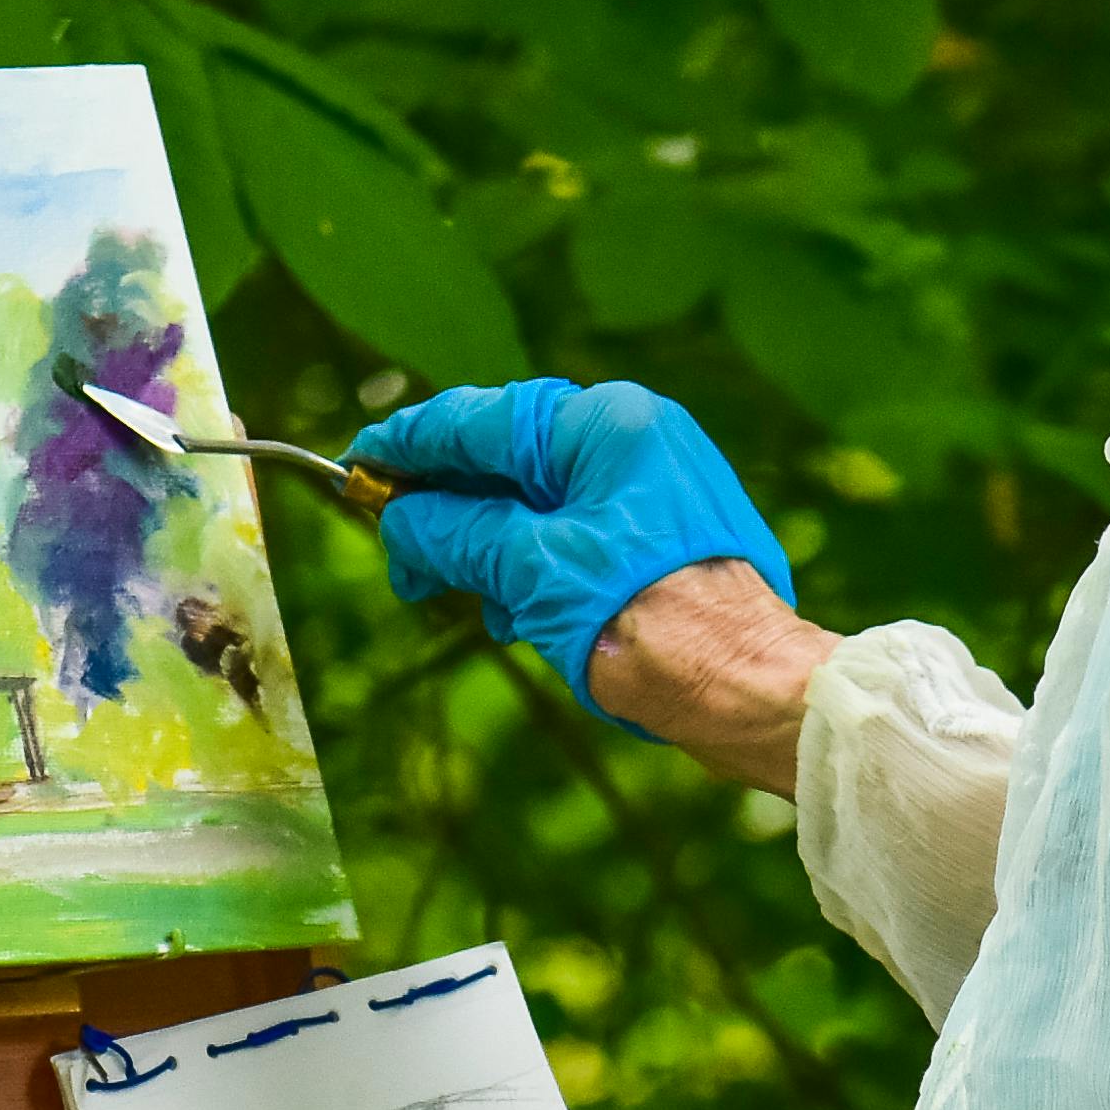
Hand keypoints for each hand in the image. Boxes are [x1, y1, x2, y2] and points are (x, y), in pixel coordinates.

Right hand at [350, 381, 796, 734]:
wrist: (750, 690)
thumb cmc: (651, 625)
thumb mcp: (530, 574)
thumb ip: (456, 532)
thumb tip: (401, 517)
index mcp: (607, 426)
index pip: (482, 419)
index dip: (410, 444)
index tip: (359, 464)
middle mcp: (635, 440)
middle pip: (509, 461)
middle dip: (451, 510)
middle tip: (402, 558)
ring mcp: (652, 488)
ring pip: (537, 503)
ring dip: (491, 549)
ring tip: (472, 601)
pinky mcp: (660, 536)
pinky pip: (572, 534)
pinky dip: (533, 568)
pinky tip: (521, 615)